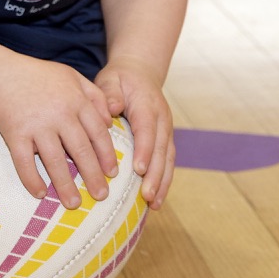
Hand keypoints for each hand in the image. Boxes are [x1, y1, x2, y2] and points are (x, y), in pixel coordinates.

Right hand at [0, 56, 116, 209]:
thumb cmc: (38, 76)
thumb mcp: (72, 76)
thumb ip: (95, 95)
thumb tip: (110, 123)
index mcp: (75, 100)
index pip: (97, 133)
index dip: (107, 155)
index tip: (113, 174)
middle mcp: (59, 114)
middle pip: (81, 150)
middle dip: (93, 176)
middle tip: (101, 196)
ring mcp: (36, 125)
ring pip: (55, 161)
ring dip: (65, 185)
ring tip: (73, 204)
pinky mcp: (15, 133)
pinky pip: (24, 162)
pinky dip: (31, 179)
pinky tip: (40, 193)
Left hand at [95, 57, 174, 208]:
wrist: (140, 73)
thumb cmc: (120, 79)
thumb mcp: (111, 79)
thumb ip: (110, 92)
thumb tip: (112, 107)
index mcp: (147, 105)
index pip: (147, 129)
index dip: (145, 150)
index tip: (139, 169)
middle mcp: (162, 120)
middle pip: (162, 150)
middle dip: (156, 175)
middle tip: (146, 196)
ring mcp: (166, 131)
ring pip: (168, 159)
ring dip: (163, 182)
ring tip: (153, 204)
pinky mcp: (166, 140)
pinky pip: (168, 162)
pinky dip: (164, 181)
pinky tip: (156, 200)